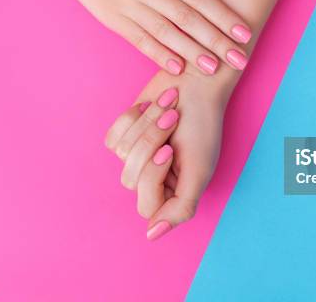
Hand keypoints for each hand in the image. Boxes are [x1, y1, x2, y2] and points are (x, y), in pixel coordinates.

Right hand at [34, 0, 251, 74]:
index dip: (223, 16)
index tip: (245, 32)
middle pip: (187, 19)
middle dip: (216, 41)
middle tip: (239, 59)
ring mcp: (126, 6)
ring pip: (165, 33)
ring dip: (191, 52)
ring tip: (213, 69)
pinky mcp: (111, 18)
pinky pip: (138, 39)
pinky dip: (157, 54)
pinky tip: (176, 67)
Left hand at [105, 68, 230, 239]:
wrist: (196, 81)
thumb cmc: (202, 123)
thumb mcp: (199, 170)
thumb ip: (181, 207)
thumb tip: (152, 235)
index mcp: (176, 191)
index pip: (147, 205)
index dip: (153, 177)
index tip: (168, 152)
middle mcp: (155, 177)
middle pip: (131, 179)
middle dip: (150, 143)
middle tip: (173, 120)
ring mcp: (139, 155)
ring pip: (122, 154)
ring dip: (146, 124)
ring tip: (168, 107)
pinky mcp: (127, 134)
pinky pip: (112, 138)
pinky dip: (131, 118)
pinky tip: (150, 106)